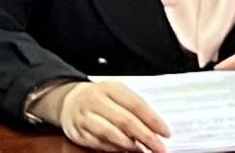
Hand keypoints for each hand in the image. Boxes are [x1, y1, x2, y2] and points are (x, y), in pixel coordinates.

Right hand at [40, 80, 169, 152]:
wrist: (69, 101)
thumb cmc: (100, 98)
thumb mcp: (117, 95)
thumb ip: (134, 108)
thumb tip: (155, 127)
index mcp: (111, 88)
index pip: (136, 104)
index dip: (152, 119)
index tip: (166, 132)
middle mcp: (96, 100)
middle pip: (125, 120)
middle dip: (145, 136)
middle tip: (159, 147)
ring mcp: (85, 116)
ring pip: (109, 132)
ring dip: (129, 144)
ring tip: (142, 150)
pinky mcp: (78, 132)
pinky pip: (98, 143)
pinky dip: (113, 148)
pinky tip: (125, 150)